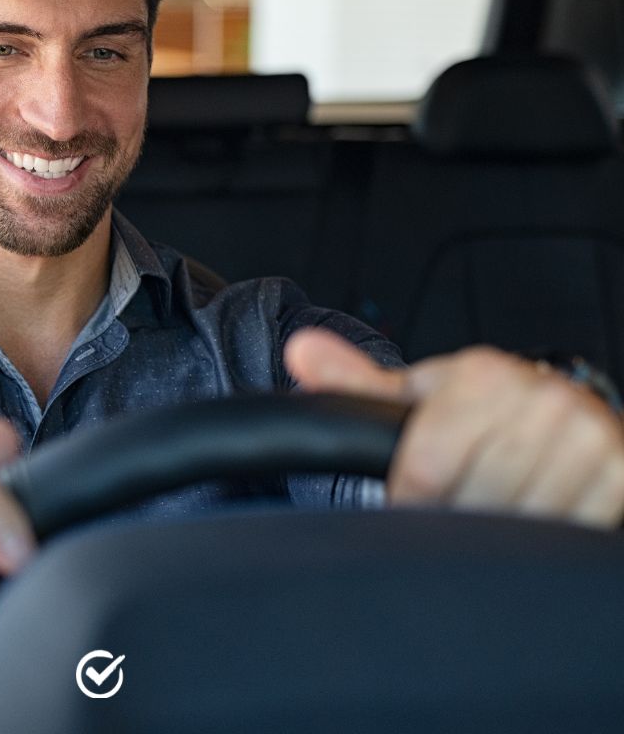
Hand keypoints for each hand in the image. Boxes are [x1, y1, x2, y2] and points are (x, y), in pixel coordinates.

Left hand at [284, 329, 623, 527]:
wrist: (562, 413)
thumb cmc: (479, 409)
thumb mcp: (419, 395)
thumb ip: (356, 382)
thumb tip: (299, 350)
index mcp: (483, 376)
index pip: (426, 470)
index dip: (410, 502)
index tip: (409, 507)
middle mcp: (542, 400)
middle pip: (474, 503)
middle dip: (457, 519)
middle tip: (457, 511)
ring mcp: (589, 437)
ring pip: (521, 524)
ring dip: (502, 534)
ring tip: (494, 509)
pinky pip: (570, 534)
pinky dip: (546, 538)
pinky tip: (534, 515)